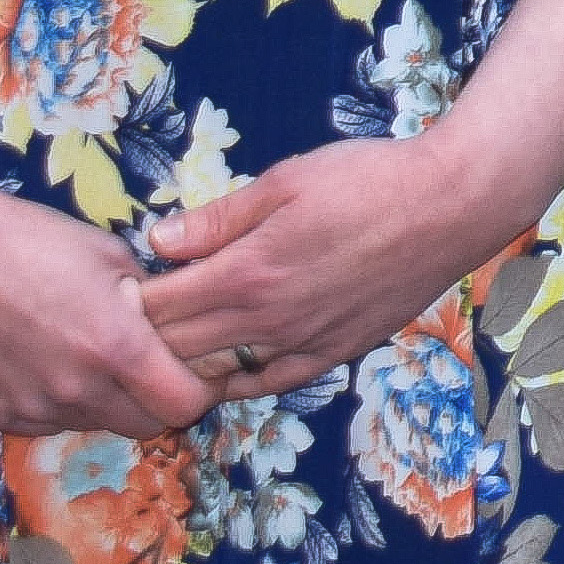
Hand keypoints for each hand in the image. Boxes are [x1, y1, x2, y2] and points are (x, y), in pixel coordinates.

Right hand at [0, 182, 213, 442]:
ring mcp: (30, 408)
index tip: (196, 368)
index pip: (184, 406)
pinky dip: (59, 401)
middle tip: (149, 363)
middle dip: (157, 399)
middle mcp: (75, 391)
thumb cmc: (32, 240)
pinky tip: (45, 357)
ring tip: (87, 350)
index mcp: (116, 349)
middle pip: (143, 425)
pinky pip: (46, 421)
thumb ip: (152, 303)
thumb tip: (177, 327)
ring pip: (93, 423)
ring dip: (105, 400)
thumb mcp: (113, 256)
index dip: (199, 389)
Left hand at [134, 139, 524, 400]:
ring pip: (217, 376)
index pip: (158, 308)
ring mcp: (301, 344)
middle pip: (177, 351)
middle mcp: (267, 320)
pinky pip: (268, 384)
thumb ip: (218, 218)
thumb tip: (156, 241)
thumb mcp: (287, 179)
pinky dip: (236, 381)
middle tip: (128, 324)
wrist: (452, 205)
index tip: (112, 292)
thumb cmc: (370, 178)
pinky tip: (225, 368)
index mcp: (246, 272)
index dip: (125, 303)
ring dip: (184, 366)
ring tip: (166, 349)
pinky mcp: (334, 353)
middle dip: (143, 340)